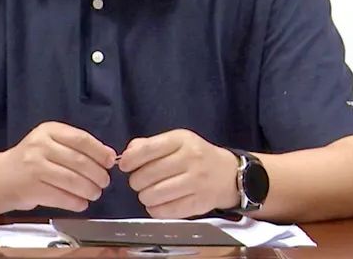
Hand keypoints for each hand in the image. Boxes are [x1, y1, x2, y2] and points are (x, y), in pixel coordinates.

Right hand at [2, 121, 116, 212]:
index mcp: (49, 130)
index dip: (100, 152)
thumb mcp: (50, 144)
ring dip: (89, 190)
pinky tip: (81, 203)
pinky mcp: (31, 188)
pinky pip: (61, 196)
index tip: (111, 161)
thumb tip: (109, 156)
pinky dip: (75, 202)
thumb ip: (76, 147)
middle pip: (79, 161)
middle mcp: (40, 145)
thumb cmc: (32, 160)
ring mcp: (34, 166)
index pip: (81, 139)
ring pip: (72, 180)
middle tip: (104, 182)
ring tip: (95, 194)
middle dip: (98, 174)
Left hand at [118, 129, 238, 217]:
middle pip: (148, 175)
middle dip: (136, 181)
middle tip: (139, 181)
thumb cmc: (195, 156)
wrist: (228, 174)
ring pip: (154, 195)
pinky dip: (154, 210)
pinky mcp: (198, 203)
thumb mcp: (176, 141)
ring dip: (144, 196)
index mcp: (181, 140)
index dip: (130, 160)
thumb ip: (149, 145)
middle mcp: (190, 159)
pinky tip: (157, 204)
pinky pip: (165, 211)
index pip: (147, 150)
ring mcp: (196, 182)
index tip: (124, 165)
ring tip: (148, 193)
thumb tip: (126, 155)